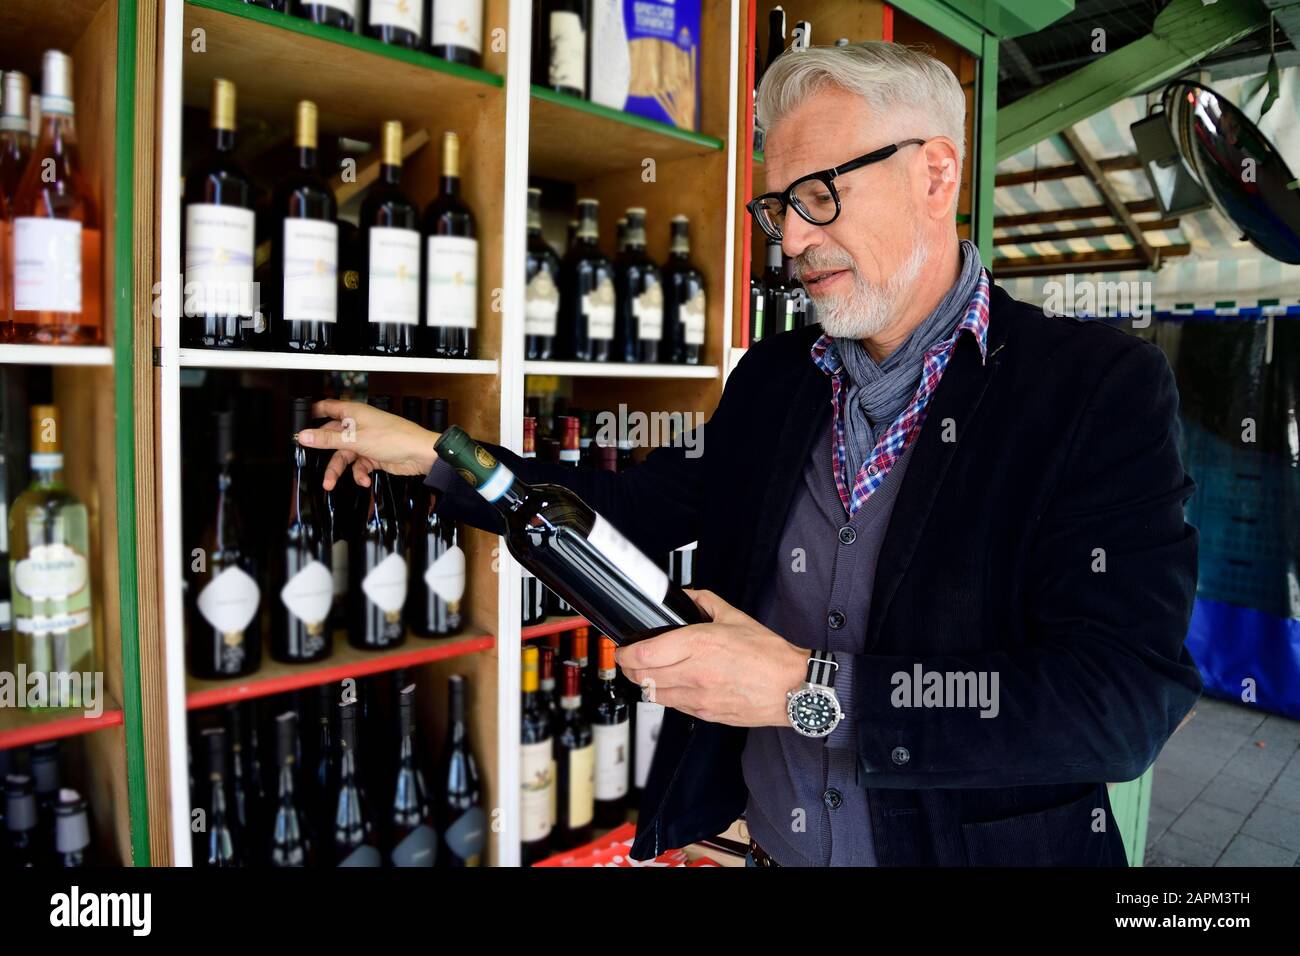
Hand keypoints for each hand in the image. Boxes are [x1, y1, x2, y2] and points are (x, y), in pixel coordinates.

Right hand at [297, 399, 439, 490]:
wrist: (420, 455)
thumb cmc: (395, 438)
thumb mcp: (355, 440)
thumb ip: (328, 440)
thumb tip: (304, 436)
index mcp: (353, 413)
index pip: (327, 408)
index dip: (312, 415)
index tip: (299, 426)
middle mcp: (358, 425)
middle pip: (332, 438)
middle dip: (324, 453)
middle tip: (313, 466)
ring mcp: (366, 440)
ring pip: (344, 455)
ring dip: (339, 470)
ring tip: (331, 484)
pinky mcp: (373, 455)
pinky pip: (359, 465)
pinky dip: (359, 474)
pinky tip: (364, 480)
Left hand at [615, 589, 806, 727]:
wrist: (793, 688)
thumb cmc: (769, 656)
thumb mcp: (735, 617)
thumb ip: (704, 602)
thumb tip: (684, 596)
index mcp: (699, 645)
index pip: (644, 654)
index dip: (625, 652)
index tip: (623, 648)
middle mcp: (695, 673)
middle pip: (641, 676)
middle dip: (629, 668)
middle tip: (630, 660)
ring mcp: (699, 697)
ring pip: (654, 694)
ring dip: (646, 683)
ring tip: (651, 672)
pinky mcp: (706, 714)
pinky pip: (674, 706)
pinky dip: (668, 696)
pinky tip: (676, 685)